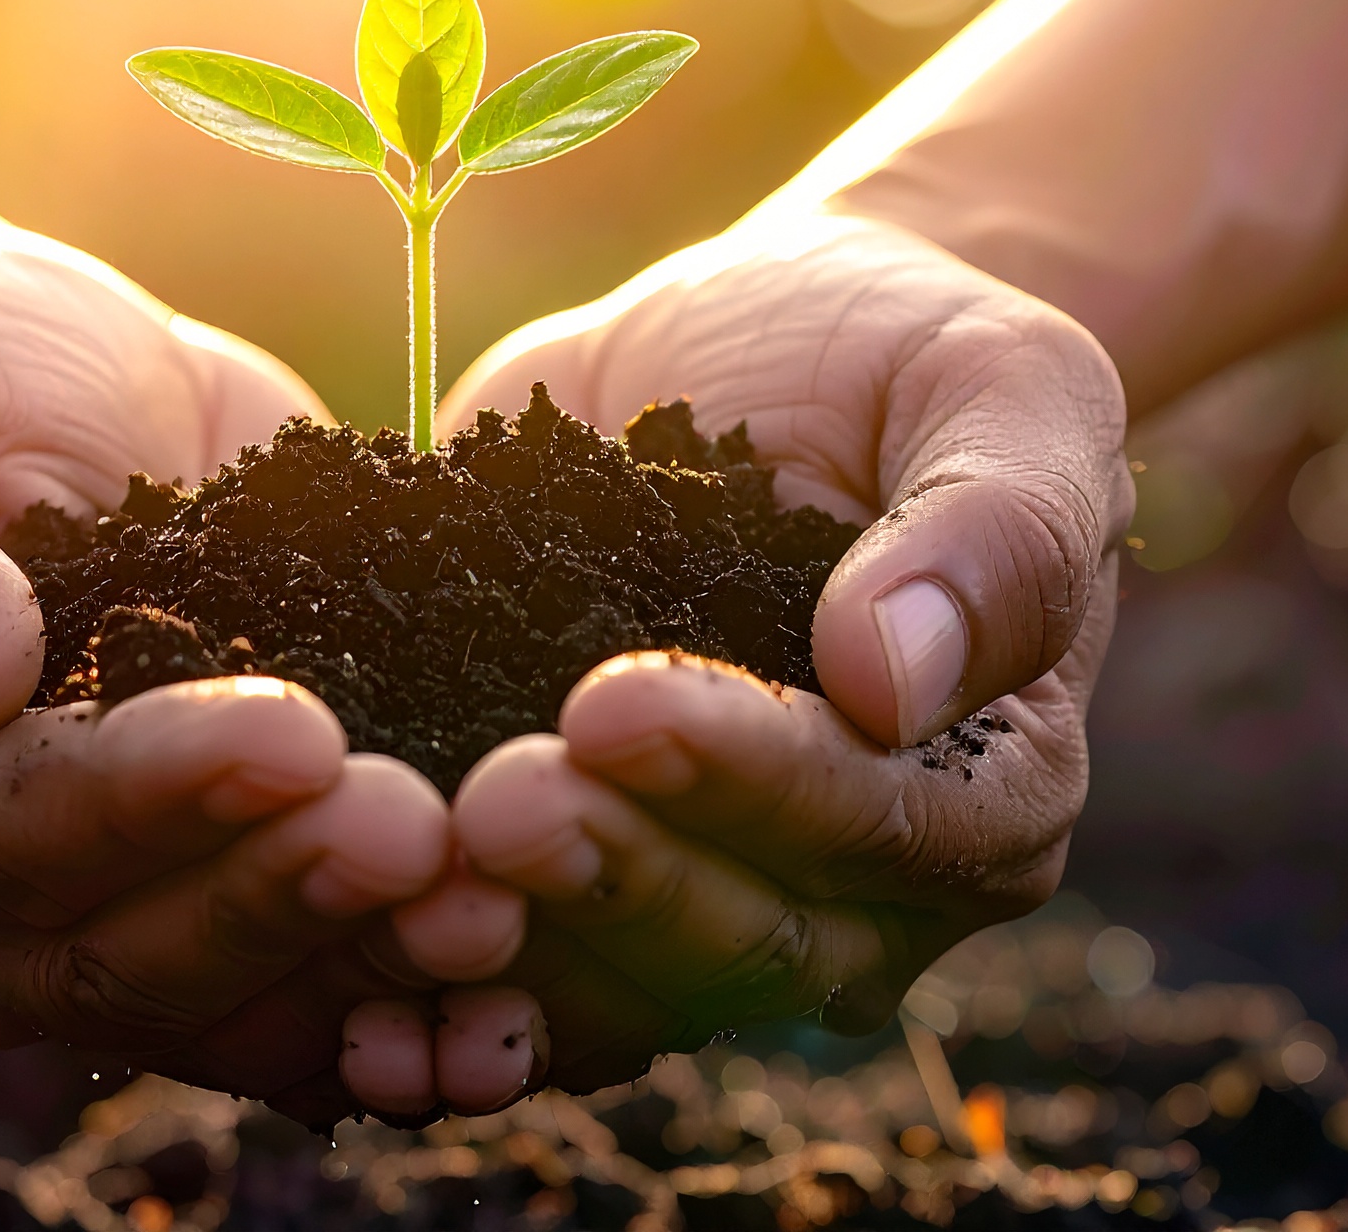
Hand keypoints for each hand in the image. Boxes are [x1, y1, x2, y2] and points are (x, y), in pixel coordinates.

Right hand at [0, 217, 460, 1121]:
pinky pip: (319, 982)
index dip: (142, 800)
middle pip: (124, 953)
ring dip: (369, 966)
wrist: (20, 361)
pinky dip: (415, 994)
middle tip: (425, 829)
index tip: (290, 732)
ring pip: (236, 1000)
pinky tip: (522, 976)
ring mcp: (111, 904)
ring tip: (500, 900)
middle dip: (282, 895)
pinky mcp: (238, 870)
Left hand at [409, 213, 1129, 1091]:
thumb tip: (894, 678)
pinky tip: (346, 1007)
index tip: (614, 705)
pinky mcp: (580, 864)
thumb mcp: (1000, 387)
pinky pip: (513, 974)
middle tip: (492, 800)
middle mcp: (854, 882)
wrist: (771, 340)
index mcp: (986, 790)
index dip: (747, 778)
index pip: (874, 824)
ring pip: (618, 989)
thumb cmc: (916, 355)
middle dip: (609, 873)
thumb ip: (991, 532)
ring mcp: (708, 886)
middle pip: (739, 936)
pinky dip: (434, 999)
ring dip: (507, 955)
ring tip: (393, 882)